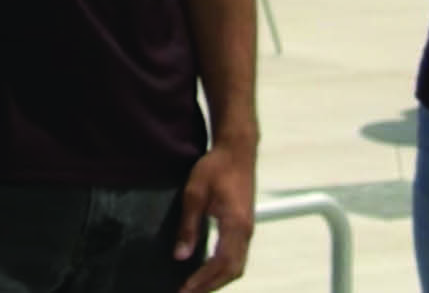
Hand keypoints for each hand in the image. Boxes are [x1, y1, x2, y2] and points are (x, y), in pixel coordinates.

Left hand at [174, 141, 254, 292]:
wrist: (237, 149)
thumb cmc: (215, 167)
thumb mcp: (194, 193)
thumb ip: (188, 226)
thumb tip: (180, 255)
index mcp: (235, 224)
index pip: (220, 263)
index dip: (203, 280)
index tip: (184, 289)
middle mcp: (246, 231)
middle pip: (232, 271)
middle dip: (210, 286)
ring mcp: (247, 229)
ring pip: (237, 266)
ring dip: (217, 279)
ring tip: (195, 287)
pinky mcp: (244, 226)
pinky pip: (237, 256)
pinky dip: (222, 268)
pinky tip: (206, 270)